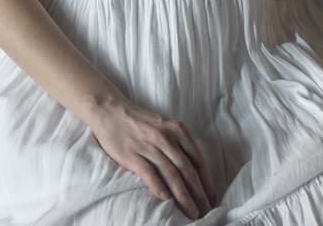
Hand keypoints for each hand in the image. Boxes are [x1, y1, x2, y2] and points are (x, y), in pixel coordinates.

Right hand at [85, 99, 217, 219]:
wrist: (110, 110)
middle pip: (188, 171)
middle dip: (199, 194)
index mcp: (178, 131)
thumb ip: (178, 144)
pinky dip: (160, 189)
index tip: (212, 197)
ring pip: (172, 175)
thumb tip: (192, 170)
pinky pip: (150, 174)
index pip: (198, 160)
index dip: (207, 182)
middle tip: (206, 210)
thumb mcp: (165, 126)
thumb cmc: (139, 121)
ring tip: (191, 212)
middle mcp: (167, 138)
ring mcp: (150, 147)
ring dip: (184, 197)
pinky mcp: (133, 155)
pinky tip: (167, 201)